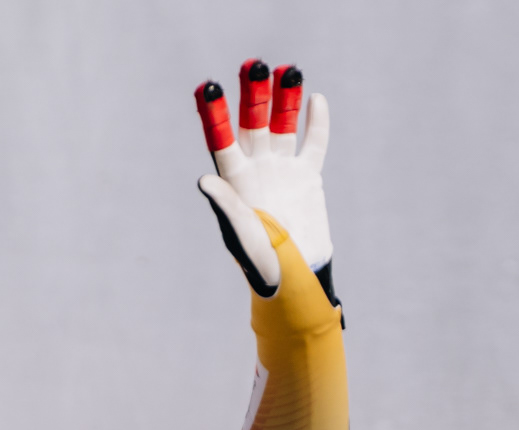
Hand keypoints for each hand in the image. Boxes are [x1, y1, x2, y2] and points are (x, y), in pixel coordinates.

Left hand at [193, 60, 332, 299]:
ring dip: (284, 98)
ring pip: (282, 125)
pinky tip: (315, 99)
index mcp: (234, 180)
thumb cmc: (260, 262)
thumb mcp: (239, 234)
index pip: (221, 139)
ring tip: (287, 69)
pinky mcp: (307, 175)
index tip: (207, 87)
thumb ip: (225, 205)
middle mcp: (256, 168)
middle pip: (253, 122)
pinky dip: (315, 122)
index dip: (214, 114)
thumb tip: (203, 180)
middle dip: (253, 94)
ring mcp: (282, 169)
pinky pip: (313, 143)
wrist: (295, 276)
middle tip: (254, 64)